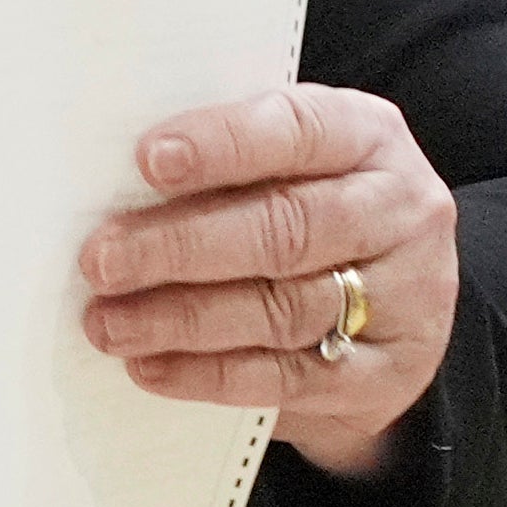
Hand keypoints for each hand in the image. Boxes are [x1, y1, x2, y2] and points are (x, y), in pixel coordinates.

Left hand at [77, 85, 458, 477]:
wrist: (392, 318)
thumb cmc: (312, 219)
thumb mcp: (293, 170)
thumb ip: (229, 170)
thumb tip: (115, 187)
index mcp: (369, 137)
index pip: (298, 129)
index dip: (223, 144)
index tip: (149, 160)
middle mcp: (399, 210)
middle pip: (285, 227)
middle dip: (182, 245)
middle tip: (102, 261)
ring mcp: (404, 296)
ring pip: (282, 308)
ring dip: (182, 318)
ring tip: (110, 322)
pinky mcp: (386, 373)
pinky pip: (288, 377)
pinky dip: (211, 374)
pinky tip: (151, 366)